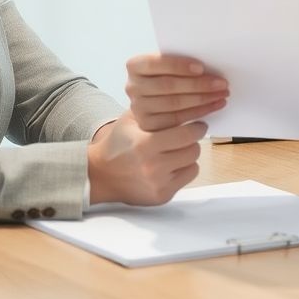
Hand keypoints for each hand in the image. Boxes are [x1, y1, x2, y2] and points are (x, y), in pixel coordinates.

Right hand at [86, 111, 206, 205]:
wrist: (101, 175)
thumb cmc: (117, 144)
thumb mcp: (131, 119)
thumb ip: (156, 109)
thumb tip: (185, 102)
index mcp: (145, 144)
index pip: (187, 135)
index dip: (196, 128)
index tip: (198, 125)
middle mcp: (153, 166)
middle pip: (193, 150)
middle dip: (192, 141)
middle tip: (186, 137)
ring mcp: (158, 183)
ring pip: (193, 164)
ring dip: (188, 156)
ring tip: (176, 150)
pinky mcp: (162, 195)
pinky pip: (188, 178)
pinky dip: (184, 170)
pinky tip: (172, 164)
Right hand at [125, 53, 228, 130]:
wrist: (148, 103)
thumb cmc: (163, 77)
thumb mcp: (165, 66)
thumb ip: (178, 63)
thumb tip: (209, 64)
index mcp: (135, 65)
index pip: (155, 63)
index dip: (179, 65)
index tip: (201, 67)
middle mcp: (132, 86)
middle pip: (168, 85)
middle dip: (199, 84)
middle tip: (222, 83)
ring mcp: (139, 107)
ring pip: (174, 103)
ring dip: (203, 99)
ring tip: (222, 94)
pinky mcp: (149, 125)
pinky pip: (177, 119)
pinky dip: (199, 112)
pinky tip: (213, 106)